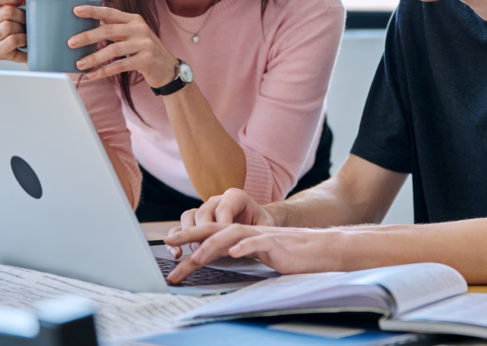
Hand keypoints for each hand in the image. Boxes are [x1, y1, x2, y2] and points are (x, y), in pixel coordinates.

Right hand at [0, 0, 35, 62]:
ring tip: (25, 32)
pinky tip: (26, 41)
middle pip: (6, 11)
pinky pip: (12, 40)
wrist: (37, 44)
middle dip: (23, 16)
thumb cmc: (30, 20)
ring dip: (22, 29)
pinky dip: (23, 39)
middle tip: (27, 22)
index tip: (21, 3)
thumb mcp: (30, 0)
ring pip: (8, 26)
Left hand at [67, 6, 178, 86]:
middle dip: (87, 36)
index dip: (93, 11)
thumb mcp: (134, 36)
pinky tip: (93, 75)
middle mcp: (140, 29)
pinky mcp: (146, 60)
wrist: (169, 69)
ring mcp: (145, 44)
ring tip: (79, 64)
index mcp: (134, 20)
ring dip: (93, 58)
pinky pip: (120, 65)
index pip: (110, 13)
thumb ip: (116, 31)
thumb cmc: (145, 52)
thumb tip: (87, 33)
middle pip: (108, 30)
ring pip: (113, 49)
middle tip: (71, 43)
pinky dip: (104, 71)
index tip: (75, 10)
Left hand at [162, 223, 345, 283]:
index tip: (169, 247)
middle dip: (188, 235)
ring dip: (210, 245)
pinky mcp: (276, 244)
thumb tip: (220, 256)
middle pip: (213, 228)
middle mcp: (247, 231)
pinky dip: (245, 247)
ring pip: (231, 234)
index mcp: (241, 234)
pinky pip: (258, 243)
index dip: (189, 238)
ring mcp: (261, 236)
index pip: (210, 232)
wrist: (319, 250)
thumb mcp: (259, 253)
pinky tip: (234, 253)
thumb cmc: (289, 254)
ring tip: (195, 257)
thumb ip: (240, 251)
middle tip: (168, 242)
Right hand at [165, 189, 275, 257]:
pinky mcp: (197, 222)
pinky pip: (182, 226)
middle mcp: (217, 200)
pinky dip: (177, 238)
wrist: (257, 222)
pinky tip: (176, 252)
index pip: (224, 208)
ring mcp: (205, 210)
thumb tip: (250, 245)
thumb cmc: (261, 225)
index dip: (221, 225)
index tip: (222, 242)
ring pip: (189, 216)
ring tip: (186, 250)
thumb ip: (258, 232)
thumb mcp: (265, 226)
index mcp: (236, 196)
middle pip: (203, 211)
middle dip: (202, 232)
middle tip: (204, 249)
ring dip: (185, 234)